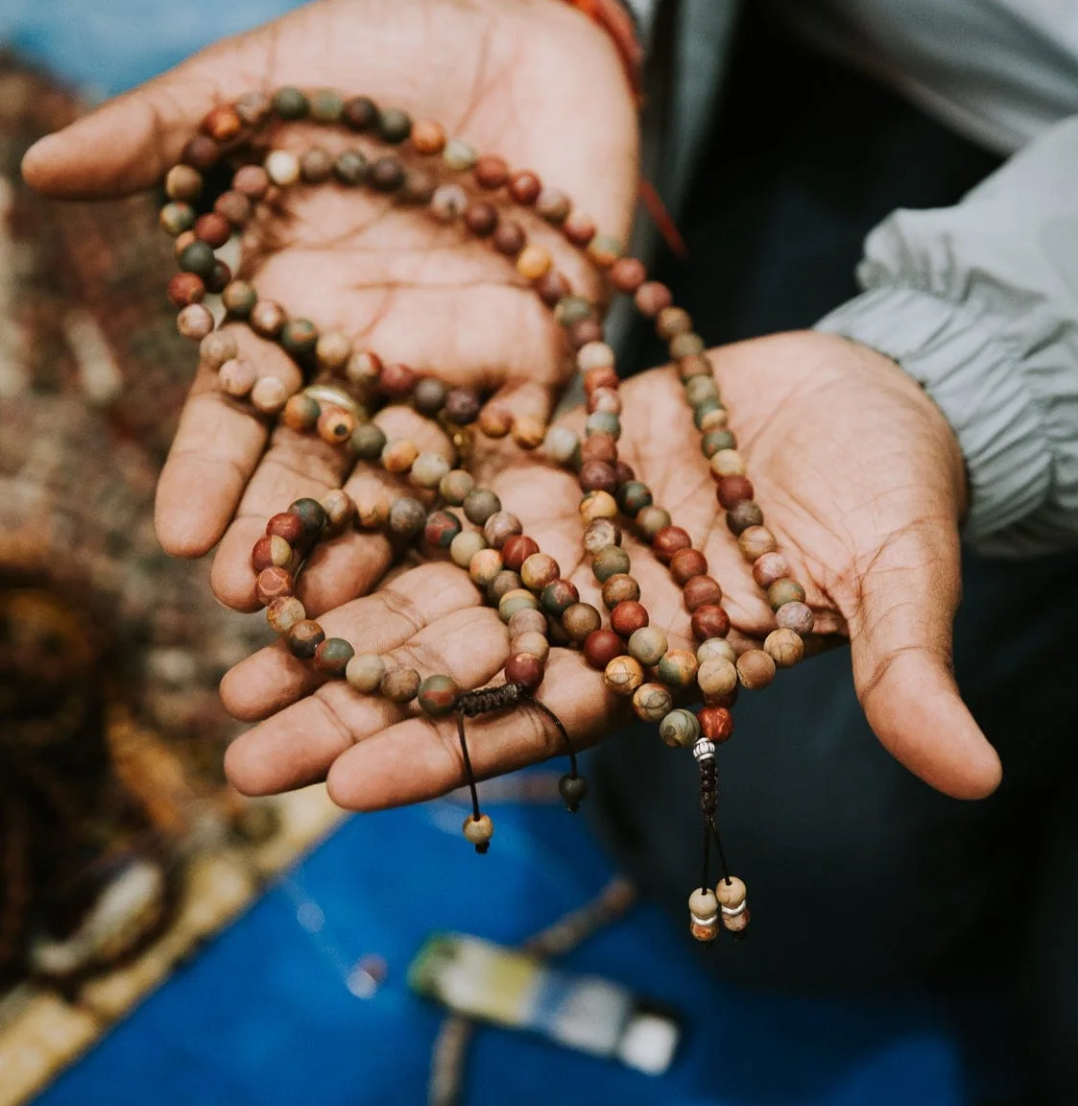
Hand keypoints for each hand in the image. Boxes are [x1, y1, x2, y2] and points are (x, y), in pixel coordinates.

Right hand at [22, 0, 638, 611]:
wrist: (527, 34)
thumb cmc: (389, 50)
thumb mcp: (269, 83)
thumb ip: (171, 131)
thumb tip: (41, 171)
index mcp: (296, 306)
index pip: (243, 405)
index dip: (212, 469)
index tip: (180, 531)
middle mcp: (373, 355)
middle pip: (323, 458)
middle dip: (287, 526)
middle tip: (254, 598)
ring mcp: (459, 365)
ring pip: (415, 469)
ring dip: (381, 535)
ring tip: (343, 599)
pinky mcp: (548, 356)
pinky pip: (522, 435)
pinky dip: (501, 487)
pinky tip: (473, 548)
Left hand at [218, 331, 1002, 804]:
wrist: (871, 389)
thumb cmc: (898, 484)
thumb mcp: (904, 567)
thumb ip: (909, 664)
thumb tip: (975, 776)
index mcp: (667, 651)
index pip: (550, 716)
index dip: (457, 750)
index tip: (352, 787)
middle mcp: (598, 603)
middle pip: (466, 668)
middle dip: (356, 714)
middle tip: (240, 763)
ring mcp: (564, 530)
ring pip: (437, 589)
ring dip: (337, 635)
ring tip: (230, 682)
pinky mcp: (546, 452)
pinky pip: (445, 485)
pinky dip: (372, 515)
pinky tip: (281, 543)